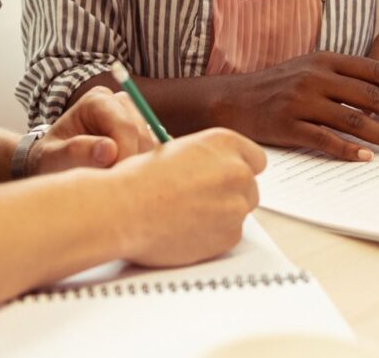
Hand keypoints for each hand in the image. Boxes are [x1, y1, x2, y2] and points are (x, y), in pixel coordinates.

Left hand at [28, 87, 154, 174]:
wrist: (55, 164)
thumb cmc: (51, 160)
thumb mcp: (53, 158)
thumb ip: (77, 152)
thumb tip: (109, 150)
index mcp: (97, 100)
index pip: (125, 127)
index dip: (125, 156)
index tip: (113, 183)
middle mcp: (120, 102)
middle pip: (143, 136)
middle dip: (131, 165)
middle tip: (111, 188)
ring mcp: (135, 116)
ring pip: (153, 146)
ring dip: (138, 169)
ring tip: (112, 183)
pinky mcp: (145, 133)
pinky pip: (156, 153)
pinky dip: (143, 170)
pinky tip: (123, 180)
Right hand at [111, 128, 265, 266]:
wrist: (124, 209)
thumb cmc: (140, 178)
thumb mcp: (177, 150)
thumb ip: (206, 158)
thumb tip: (215, 169)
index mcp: (224, 142)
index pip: (255, 158)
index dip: (238, 169)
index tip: (226, 178)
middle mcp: (236, 170)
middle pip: (249, 186)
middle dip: (230, 194)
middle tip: (202, 200)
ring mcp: (236, 204)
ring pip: (239, 211)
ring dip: (221, 215)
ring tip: (187, 215)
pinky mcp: (230, 235)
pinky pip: (229, 235)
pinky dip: (213, 236)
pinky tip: (185, 230)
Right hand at [210, 52, 378, 160]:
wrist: (231, 99)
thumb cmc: (274, 85)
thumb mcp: (307, 68)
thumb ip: (340, 75)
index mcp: (324, 60)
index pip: (373, 69)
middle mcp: (315, 77)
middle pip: (369, 96)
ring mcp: (301, 101)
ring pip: (353, 120)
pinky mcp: (288, 125)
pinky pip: (325, 140)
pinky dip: (348, 150)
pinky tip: (366, 158)